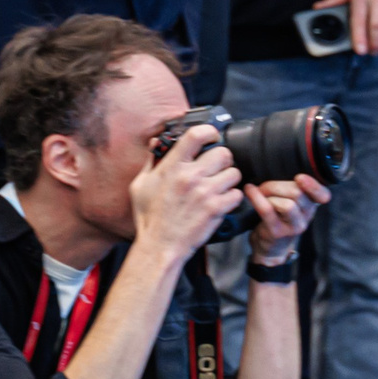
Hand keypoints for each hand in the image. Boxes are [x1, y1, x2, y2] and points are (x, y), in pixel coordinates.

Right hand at [128, 122, 243, 259]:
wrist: (159, 246)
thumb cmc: (150, 218)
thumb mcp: (140, 185)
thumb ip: (151, 162)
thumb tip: (155, 144)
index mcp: (172, 167)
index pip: (196, 135)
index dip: (209, 131)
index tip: (211, 136)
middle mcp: (190, 176)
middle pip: (223, 152)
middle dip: (222, 159)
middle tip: (217, 167)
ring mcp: (205, 193)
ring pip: (234, 173)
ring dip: (229, 179)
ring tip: (220, 185)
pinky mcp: (216, 209)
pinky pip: (237, 194)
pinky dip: (232, 198)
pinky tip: (222, 201)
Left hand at [244, 175, 328, 261]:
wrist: (269, 249)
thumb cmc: (278, 219)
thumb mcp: (291, 204)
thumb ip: (291, 188)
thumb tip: (277, 164)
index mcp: (311, 206)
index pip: (323, 196)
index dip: (314, 186)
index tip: (300, 177)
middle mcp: (306, 217)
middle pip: (299, 193)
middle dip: (278, 184)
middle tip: (264, 185)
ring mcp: (293, 227)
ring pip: (288, 204)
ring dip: (270, 192)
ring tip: (258, 191)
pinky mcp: (277, 232)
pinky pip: (268, 210)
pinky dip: (256, 197)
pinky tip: (249, 190)